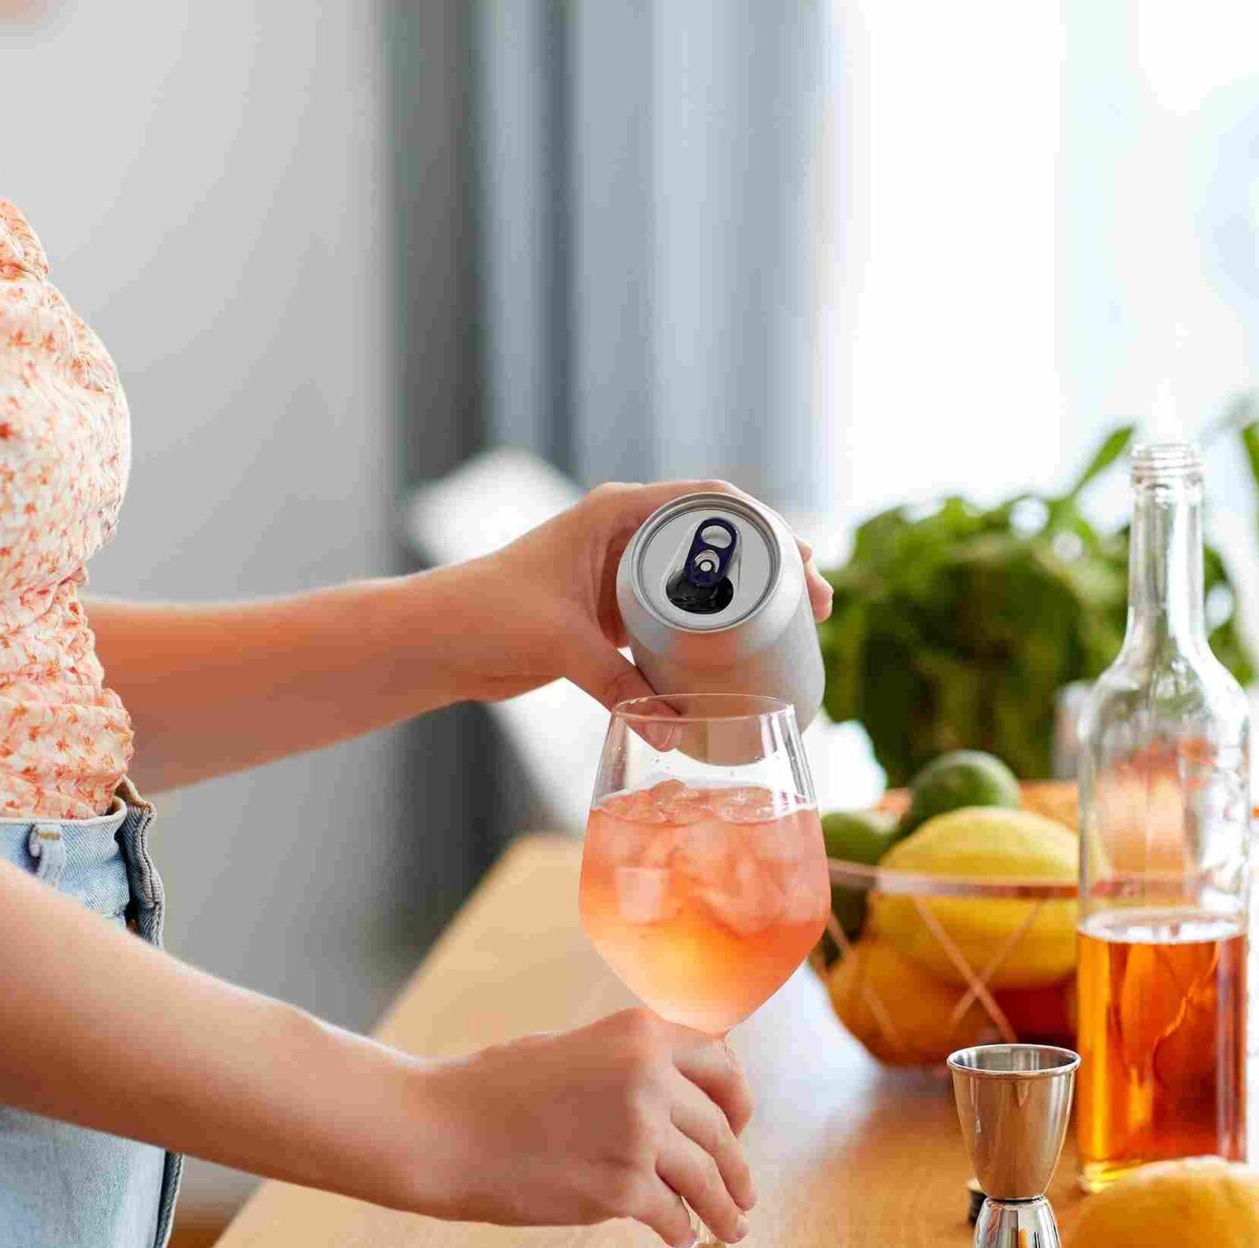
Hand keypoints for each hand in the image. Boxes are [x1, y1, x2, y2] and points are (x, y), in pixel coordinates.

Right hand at [404, 1008, 757, 1246]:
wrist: (444, 1130)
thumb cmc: (498, 1088)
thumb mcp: (577, 1047)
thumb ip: (635, 1063)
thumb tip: (685, 1095)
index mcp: (642, 1033)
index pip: (723, 1065)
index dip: (738, 1101)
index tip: (738, 1125)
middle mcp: (650, 1077)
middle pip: (722, 1129)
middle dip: (736, 1168)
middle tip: (742, 1192)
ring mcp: (639, 1135)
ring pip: (710, 1178)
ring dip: (725, 1208)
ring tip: (731, 1225)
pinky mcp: (621, 1188)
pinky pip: (673, 1213)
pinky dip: (680, 1228)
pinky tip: (678, 1235)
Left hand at [444, 479, 832, 710]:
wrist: (440, 640)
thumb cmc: (485, 613)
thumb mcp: (558, 643)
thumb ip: (615, 686)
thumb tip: (670, 734)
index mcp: (614, 514)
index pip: (706, 501)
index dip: (763, 526)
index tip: (802, 559)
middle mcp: (624, 537)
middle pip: (717, 542)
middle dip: (773, 567)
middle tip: (818, 601)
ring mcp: (621, 577)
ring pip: (703, 582)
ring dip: (748, 601)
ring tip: (800, 626)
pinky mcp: (614, 616)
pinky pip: (678, 619)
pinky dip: (712, 634)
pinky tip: (744, 658)